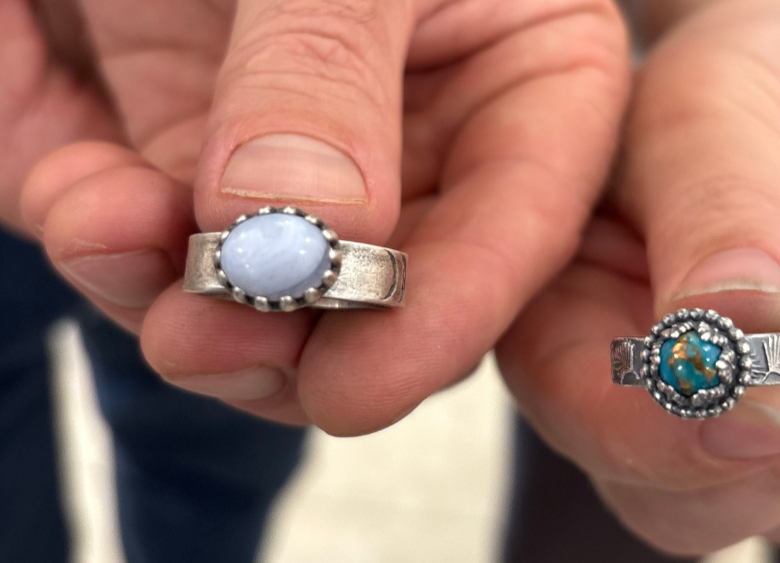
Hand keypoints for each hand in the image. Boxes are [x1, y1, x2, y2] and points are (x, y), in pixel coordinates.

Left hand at [11, 0, 629, 427]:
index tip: (362, 384)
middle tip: (210, 342)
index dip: (451, 312)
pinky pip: (148, 230)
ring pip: (262, 292)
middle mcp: (418, 134)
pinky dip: (101, 230)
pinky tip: (84, 203)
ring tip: (113, 245)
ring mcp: (297, 154)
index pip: (520, 218)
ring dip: (181, 299)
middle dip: (293, 334)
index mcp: (521, 69)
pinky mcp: (182, 153)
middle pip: (385, 289)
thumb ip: (331, 68)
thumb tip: (305, 234)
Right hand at [497, 0, 779, 553]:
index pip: (604, 431)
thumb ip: (717, 228)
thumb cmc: (732, 81)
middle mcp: (652, 394)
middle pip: (713, 506)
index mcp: (571, 326)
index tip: (778, 380)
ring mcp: (755, 411)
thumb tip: (736, 337)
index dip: (685, 435)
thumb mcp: (708, 123)